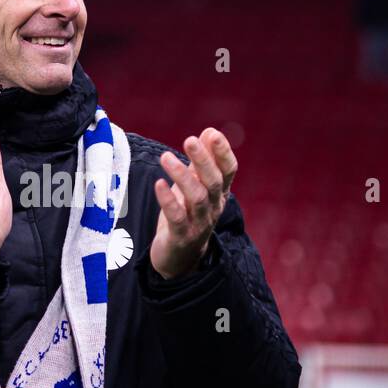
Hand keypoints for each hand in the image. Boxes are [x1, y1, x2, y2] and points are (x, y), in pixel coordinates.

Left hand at [149, 127, 237, 279]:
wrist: (180, 256)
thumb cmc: (188, 213)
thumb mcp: (197, 185)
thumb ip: (203, 161)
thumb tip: (210, 131)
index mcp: (219, 192)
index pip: (228, 170)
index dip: (223, 152)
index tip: (212, 134)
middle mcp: (213, 206)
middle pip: (213, 181)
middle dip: (202, 160)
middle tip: (190, 140)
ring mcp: (199, 222)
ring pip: (196, 197)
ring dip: (181, 176)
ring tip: (165, 157)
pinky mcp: (181, 236)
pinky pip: (176, 217)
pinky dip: (168, 200)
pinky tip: (158, 184)